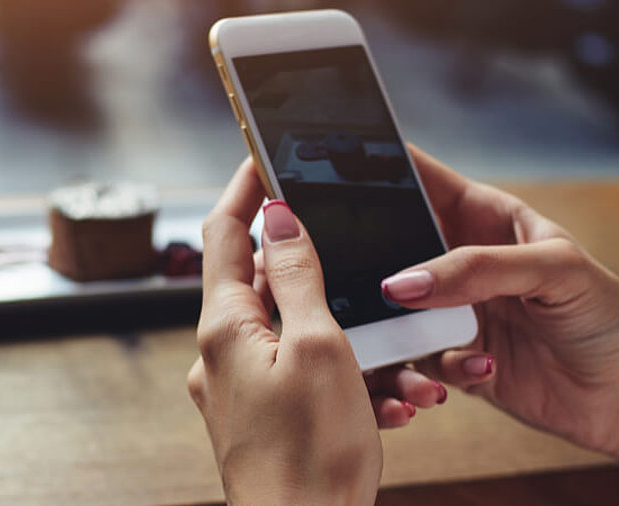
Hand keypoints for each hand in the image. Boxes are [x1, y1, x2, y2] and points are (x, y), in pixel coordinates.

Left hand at [188, 158, 381, 503]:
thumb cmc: (310, 453)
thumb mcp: (316, 346)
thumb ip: (295, 276)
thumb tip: (276, 217)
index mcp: (224, 325)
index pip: (222, 233)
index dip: (243, 189)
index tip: (263, 157)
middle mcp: (221, 352)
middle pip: (262, 282)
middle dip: (316, 272)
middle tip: (355, 265)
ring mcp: (238, 386)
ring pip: (293, 334)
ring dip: (345, 338)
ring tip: (397, 369)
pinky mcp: (260, 415)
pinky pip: (301, 376)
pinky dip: (340, 377)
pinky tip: (386, 402)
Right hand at [382, 146, 618, 476]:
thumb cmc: (610, 316)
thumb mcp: (554, 270)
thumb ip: (477, 269)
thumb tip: (401, 284)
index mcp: (481, 218)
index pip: (419, 179)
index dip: (377, 167)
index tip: (333, 170)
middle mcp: (457, 262)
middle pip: (389, 247)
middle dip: (369, 260)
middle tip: (358, 275)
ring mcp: (450, 310)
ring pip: (391, 311)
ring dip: (396, 330)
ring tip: (425, 344)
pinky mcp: (449, 357)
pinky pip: (413, 360)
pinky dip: (429, 370)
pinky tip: (480, 368)